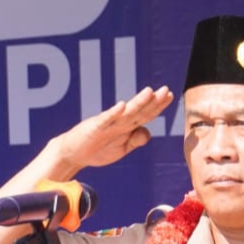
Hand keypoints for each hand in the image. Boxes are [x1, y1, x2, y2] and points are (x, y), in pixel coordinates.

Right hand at [53, 86, 173, 169]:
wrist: (73, 154)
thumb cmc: (97, 149)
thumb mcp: (121, 149)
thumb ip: (135, 140)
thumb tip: (148, 132)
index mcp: (126, 127)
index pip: (145, 114)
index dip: (158, 106)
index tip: (170, 95)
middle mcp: (118, 122)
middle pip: (139, 111)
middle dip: (153, 101)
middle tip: (166, 90)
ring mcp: (107, 124)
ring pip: (125, 113)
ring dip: (138, 102)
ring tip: (149, 92)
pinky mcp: (94, 128)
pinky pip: (105, 120)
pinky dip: (114, 113)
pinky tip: (122, 106)